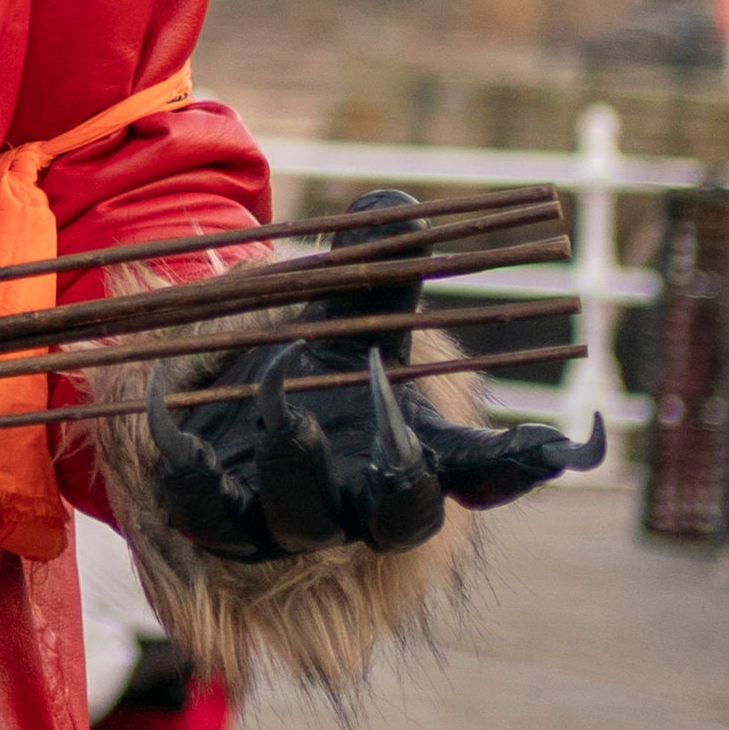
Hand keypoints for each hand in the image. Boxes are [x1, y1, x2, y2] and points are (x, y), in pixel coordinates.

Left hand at [149, 191, 604, 562]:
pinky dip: (190, 467)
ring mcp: (287, 513)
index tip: (554, 443)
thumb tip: (391, 207)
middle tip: (400, 442)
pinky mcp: (216, 514)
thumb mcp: (343, 306)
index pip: (483, 471)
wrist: (215, 377)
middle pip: (400, 519)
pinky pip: (204, 511)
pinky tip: (174, 416)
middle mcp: (357, 495)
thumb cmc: (307, 344)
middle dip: (404, 487)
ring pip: (303, 522)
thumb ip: (376, 266)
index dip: (521, 466)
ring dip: (297, 466)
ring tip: (287, 402)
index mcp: (411, 446)